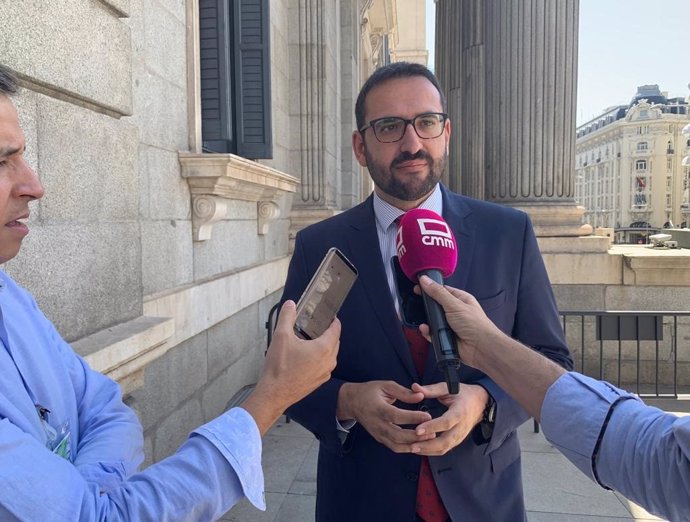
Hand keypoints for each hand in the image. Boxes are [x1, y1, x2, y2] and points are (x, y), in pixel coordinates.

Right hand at [243, 300, 340, 434]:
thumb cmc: (279, 368)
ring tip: (311, 339)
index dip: (333, 320)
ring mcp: (325, 373)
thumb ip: (287, 317)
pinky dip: (320, 358)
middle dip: (328, 332)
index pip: (336, 329)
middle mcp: (329, 361)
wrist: (274, 394)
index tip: (329, 315)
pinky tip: (306, 356)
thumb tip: (290, 304)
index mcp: (324, 348)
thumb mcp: (281, 336)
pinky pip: (324, 365)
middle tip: (317, 325)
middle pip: (335, 341)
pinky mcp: (319, 382)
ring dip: (324, 345)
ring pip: (330, 354)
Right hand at [337, 381, 434, 452]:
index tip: (428, 416)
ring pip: (396, 445)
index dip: (413, 417)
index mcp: (378, 409)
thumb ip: (403, 392)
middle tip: (432, 432)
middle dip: (416, 436)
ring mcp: (378, 434)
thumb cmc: (369, 392)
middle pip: (397, 435)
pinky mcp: (379, 439)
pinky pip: (394, 447)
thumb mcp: (386, 386)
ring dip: (413, 445)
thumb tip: (420, 396)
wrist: (352, 402)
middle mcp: (377, 424)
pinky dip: (407, 448)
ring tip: (428, 440)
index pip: (397, 416)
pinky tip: (419, 444)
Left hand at [409, 382, 487, 455]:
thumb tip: (414, 387)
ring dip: (428, 450)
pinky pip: (444, 449)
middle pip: (446, 441)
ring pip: (444, 448)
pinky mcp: (457, 440)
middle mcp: (461, 427)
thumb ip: (431, 389)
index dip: (432, 427)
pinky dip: (431, 451)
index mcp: (460, 412)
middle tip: (411, 446)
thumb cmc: (462, 393)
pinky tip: (418, 449)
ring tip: (411, 448)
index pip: (446, 422)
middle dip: (428, 445)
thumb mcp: (448, 387)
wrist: (480, 403)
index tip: (417, 430)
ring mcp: (460, 436)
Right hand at [417, 275, 503, 368]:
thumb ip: (438, 293)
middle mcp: (455, 312)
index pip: (442, 290)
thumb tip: (426, 280)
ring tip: (426, 321)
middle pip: (436, 306)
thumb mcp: (454, 304)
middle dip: (428, 307)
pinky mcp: (446, 337)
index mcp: (460, 299)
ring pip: (433, 320)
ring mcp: (450, 325)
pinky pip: (433, 333)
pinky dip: (428, 332)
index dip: (430, 288)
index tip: (418, 287)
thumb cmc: (475, 324)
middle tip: (419, 305)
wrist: (480, 348)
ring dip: (428, 321)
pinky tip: (427, 330)